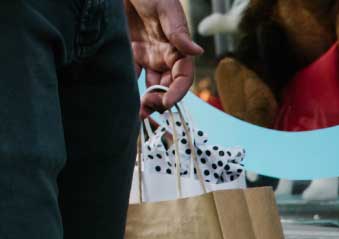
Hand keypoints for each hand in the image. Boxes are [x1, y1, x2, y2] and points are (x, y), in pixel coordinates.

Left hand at [125, 0, 202, 116]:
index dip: (177, 92)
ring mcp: (148, 56)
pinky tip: (125, 98)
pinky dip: (130, 87)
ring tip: (139, 112)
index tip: (166, 102)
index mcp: (177, 49)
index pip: (183, 78)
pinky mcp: (131, 52)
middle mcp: (165, 56)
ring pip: (152, 86)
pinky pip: (132, 74)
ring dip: (148, 101)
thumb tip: (197, 52)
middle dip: (161, 100)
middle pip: (168, 86)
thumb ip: (179, 31)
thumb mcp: (166, 8)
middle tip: (148, 107)